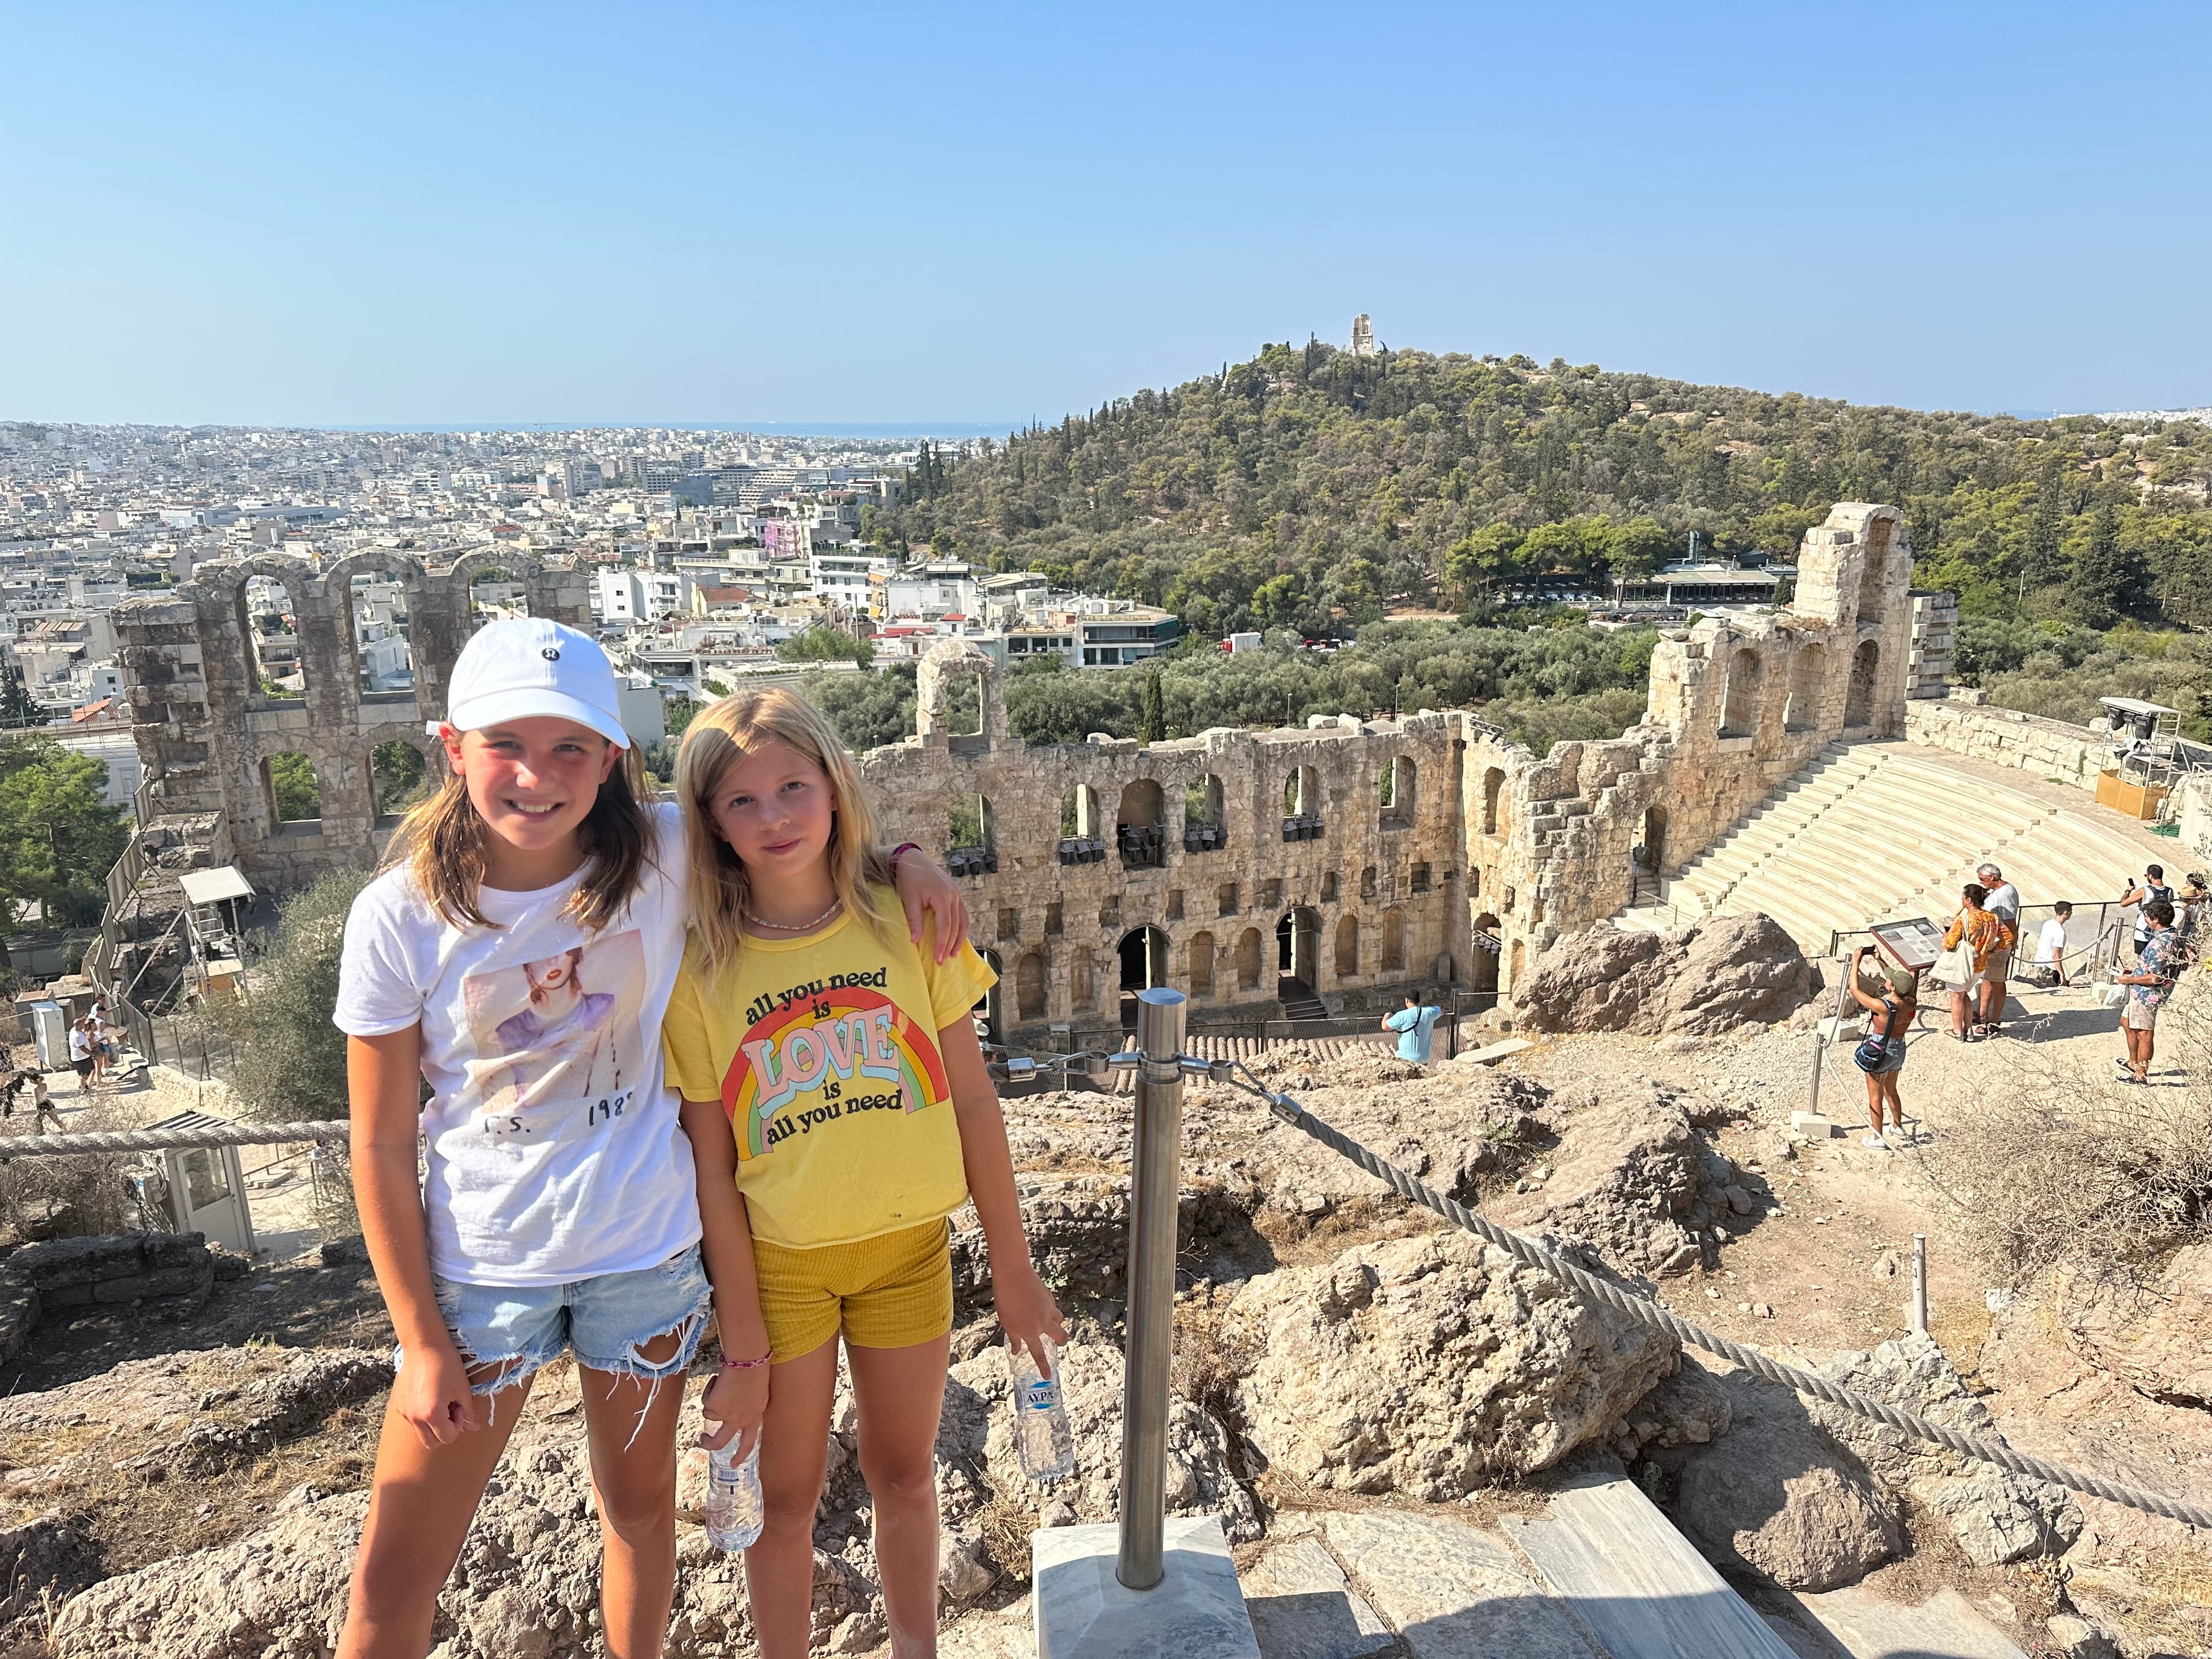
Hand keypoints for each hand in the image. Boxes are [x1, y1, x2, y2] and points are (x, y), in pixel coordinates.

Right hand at [393, 1337, 478, 1447]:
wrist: (424, 1345)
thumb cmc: (447, 1364)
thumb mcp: (462, 1389)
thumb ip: (467, 1412)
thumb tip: (474, 1428)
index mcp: (431, 1414)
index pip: (447, 1438)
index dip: (457, 1425)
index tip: (458, 1406)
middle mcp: (414, 1417)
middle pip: (431, 1443)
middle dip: (443, 1431)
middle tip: (450, 1409)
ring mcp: (403, 1412)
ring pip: (420, 1431)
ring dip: (432, 1423)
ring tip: (439, 1399)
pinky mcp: (398, 1405)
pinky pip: (412, 1419)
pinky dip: (422, 1415)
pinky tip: (428, 1394)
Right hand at [699, 1364, 768, 1458]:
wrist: (748, 1361)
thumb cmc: (755, 1372)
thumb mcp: (758, 1396)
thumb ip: (750, 1408)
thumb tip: (736, 1415)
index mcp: (755, 1418)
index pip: (749, 1442)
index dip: (741, 1455)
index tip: (734, 1464)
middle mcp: (740, 1420)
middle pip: (720, 1441)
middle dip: (709, 1444)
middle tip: (703, 1440)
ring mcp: (726, 1415)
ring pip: (709, 1414)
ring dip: (712, 1400)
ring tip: (723, 1383)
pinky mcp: (714, 1406)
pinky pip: (705, 1400)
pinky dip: (709, 1390)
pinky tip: (719, 1380)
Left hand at [892, 849, 968, 962]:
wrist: (912, 858)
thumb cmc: (909, 878)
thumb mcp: (909, 899)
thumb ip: (914, 920)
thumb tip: (915, 941)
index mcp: (943, 897)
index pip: (945, 927)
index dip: (942, 944)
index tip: (937, 958)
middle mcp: (954, 896)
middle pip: (956, 926)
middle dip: (950, 945)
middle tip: (943, 960)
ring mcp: (957, 893)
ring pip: (963, 920)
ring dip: (959, 938)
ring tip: (953, 953)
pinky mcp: (955, 893)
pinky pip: (962, 913)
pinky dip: (960, 927)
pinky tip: (956, 936)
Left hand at [992, 1261, 1069, 1376]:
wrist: (1013, 1275)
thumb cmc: (1005, 1300)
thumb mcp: (1006, 1322)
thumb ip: (1014, 1338)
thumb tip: (1017, 1351)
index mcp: (1029, 1332)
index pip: (1039, 1354)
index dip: (1044, 1367)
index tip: (1048, 1376)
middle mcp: (1042, 1323)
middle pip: (1060, 1336)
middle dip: (1062, 1341)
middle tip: (1060, 1341)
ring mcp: (1048, 1309)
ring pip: (1060, 1320)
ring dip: (1056, 1323)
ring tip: (1048, 1320)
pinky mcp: (1049, 1298)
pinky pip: (1053, 1307)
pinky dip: (1049, 1308)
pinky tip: (1040, 1304)